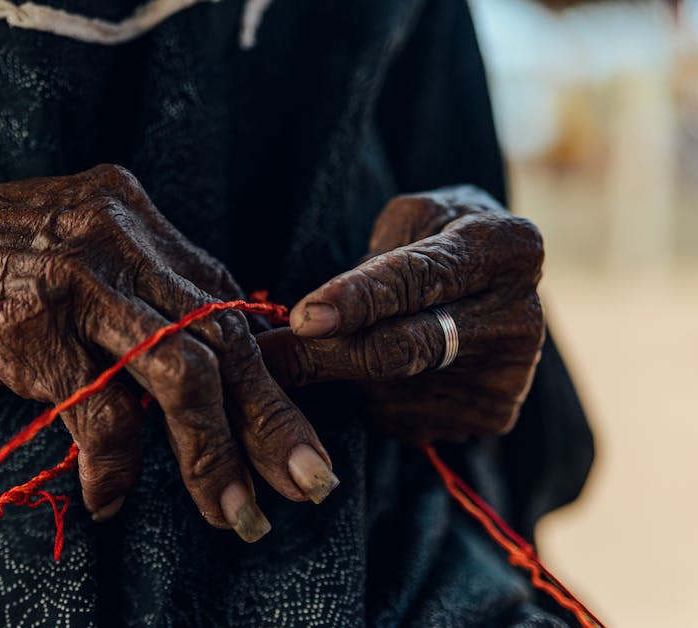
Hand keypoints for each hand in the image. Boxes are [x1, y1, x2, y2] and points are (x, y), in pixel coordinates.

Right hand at [0, 165, 338, 540]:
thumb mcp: (64, 255)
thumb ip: (132, 291)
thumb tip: (198, 362)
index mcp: (131, 213)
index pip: (226, 302)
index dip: (268, 374)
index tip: (297, 431)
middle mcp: (115, 234)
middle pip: (224, 339)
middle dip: (272, 422)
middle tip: (310, 483)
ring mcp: (76, 278)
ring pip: (182, 376)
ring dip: (216, 457)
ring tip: (235, 515)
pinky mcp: (31, 327)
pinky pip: (99, 412)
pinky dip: (114, 466)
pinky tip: (107, 499)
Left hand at [258, 187, 544, 442]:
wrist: (499, 282)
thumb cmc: (438, 235)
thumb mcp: (412, 216)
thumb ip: (371, 260)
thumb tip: (313, 323)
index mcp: (507, 247)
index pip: (419, 278)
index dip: (357, 300)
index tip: (304, 319)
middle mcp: (519, 317)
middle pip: (401, 349)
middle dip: (323, 356)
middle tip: (265, 358)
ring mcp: (507, 377)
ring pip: (388, 391)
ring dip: (343, 376)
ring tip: (342, 341)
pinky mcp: (491, 416)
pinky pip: (400, 417)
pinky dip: (369, 399)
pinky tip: (377, 371)